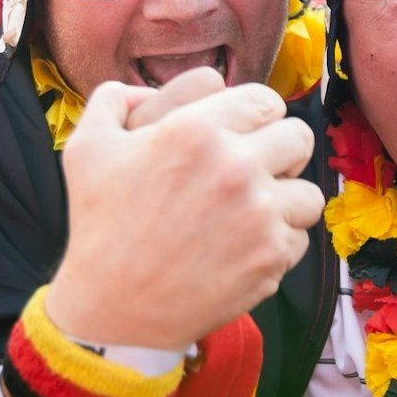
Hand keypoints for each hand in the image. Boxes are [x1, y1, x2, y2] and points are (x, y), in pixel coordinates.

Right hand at [46, 69, 322, 348]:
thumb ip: (114, 99)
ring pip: (308, 190)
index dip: (256, 115)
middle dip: (280, 150)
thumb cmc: (99, 225)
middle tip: (257, 168)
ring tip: (255, 210)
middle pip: (299, 137)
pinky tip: (246, 245)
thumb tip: (146, 89)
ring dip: (285, 198)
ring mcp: (260, 214)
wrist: (113, 307)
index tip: (245, 133)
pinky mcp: (273, 256)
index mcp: (196, 130)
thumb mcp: (87, 148)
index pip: (265, 100)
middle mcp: (236, 166)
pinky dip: (279, 241)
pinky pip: (299, 235)